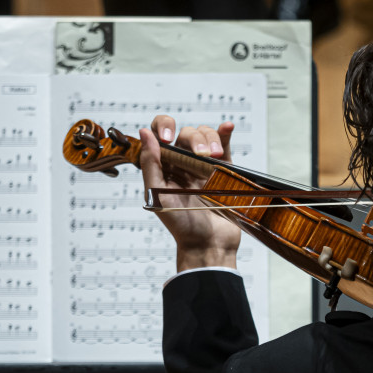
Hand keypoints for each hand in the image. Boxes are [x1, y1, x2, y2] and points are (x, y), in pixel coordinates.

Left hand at [139, 115, 241, 270]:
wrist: (209, 244)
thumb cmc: (181, 226)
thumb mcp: (157, 195)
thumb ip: (150, 164)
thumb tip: (145, 133)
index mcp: (163, 168)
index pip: (160, 135)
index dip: (164, 127)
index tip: (169, 138)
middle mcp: (182, 164)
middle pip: (186, 134)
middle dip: (193, 139)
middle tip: (200, 156)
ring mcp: (204, 167)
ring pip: (205, 137)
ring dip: (209, 140)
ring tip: (214, 157)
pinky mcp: (223, 172)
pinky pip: (224, 147)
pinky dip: (225, 134)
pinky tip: (227, 128)